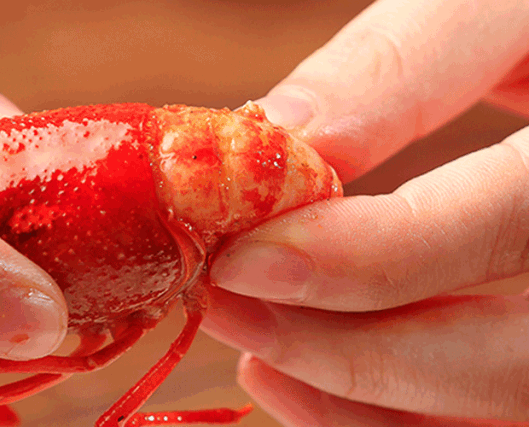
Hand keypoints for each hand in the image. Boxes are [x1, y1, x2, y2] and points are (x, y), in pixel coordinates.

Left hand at [202, 0, 528, 424]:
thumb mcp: (497, 7)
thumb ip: (400, 65)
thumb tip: (281, 139)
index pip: (508, 228)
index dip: (368, 258)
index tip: (243, 256)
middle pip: (506, 363)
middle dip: (346, 349)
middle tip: (228, 301)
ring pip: (486, 411)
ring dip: (353, 399)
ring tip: (252, 344)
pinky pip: (475, 418)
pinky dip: (380, 420)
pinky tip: (297, 377)